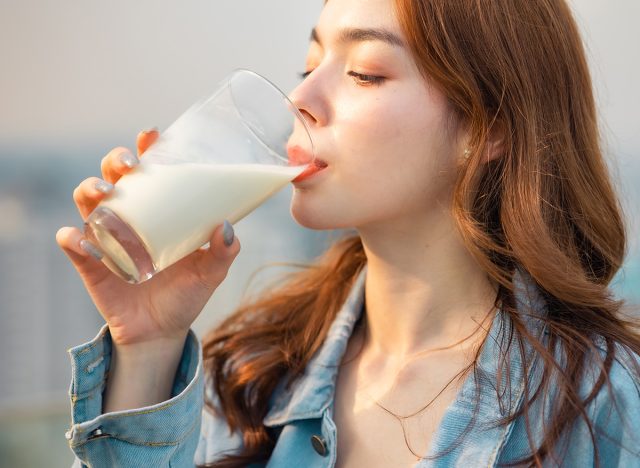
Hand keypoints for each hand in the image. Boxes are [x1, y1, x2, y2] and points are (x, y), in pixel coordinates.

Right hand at [56, 129, 240, 346]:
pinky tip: (82, 241)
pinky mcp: (90, 264)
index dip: (144, 148)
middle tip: (129, 166)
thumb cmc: (186, 293)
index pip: (147, 171)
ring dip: (89, 189)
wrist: (162, 332)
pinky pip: (74, 246)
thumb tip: (227, 227)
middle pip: (112, 176)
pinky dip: (73, 240)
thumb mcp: (210, 273)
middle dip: (114, 162)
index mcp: (157, 211)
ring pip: (86, 201)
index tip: (151, 135)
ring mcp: (105, 238)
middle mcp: (127, 217)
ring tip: (105, 193)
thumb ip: (223, 252)